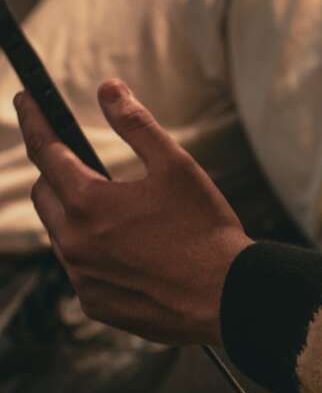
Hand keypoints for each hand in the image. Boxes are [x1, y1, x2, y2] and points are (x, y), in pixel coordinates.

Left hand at [15, 83, 251, 345]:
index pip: (46, 152)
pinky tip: (129, 249)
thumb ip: (136, 124)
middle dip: (56, 172)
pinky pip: (79, 268)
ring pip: (60, 233)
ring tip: (118, 209)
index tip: (24, 100)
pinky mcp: (94, 303)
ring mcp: (81, 278)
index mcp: (88, 203)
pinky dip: (93, 251)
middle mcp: (73, 243)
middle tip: (84, 161)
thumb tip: (108, 89)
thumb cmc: (204, 229)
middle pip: (45, 194)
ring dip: (74, 214)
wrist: (225, 296)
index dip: (34, 121)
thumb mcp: (175, 166)